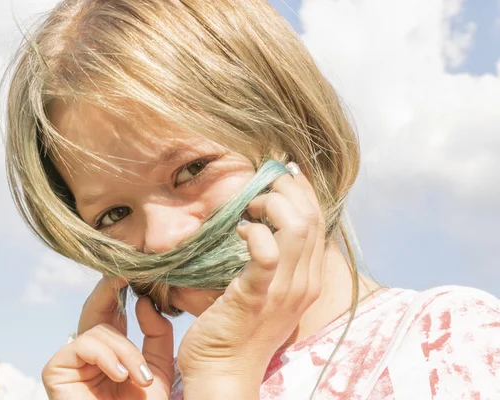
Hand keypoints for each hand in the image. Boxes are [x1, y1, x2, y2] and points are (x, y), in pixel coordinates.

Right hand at [42, 278, 173, 399]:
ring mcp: (71, 360)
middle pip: (96, 308)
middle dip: (109, 290)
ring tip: (142, 379)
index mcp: (113, 349)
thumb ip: (155, 334)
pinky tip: (122, 376)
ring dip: (126, 352)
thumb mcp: (158, 369)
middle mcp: (90, 351)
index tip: (136, 269)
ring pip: (99, 331)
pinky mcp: (56, 370)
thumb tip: (143, 300)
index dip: (122, 289)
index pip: (114, 310)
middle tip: (123, 274)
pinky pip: (83, 345)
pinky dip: (107, 358)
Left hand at [177, 165, 324, 388]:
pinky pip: (267, 254)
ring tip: (251, 206)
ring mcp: (284, 290)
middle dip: (288, 189)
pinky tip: (242, 230)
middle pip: (310, 219)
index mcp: (309, 279)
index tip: (287, 171)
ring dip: (272, 205)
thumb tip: (264, 227)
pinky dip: (256, 233)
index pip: (318, 223)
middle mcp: (305, 283)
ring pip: (296, 228)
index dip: (305, 191)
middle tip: (263, 182)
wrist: (225, 370)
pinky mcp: (257, 295)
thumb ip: (275, 262)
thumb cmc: (239, 328)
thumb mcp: (268, 292)